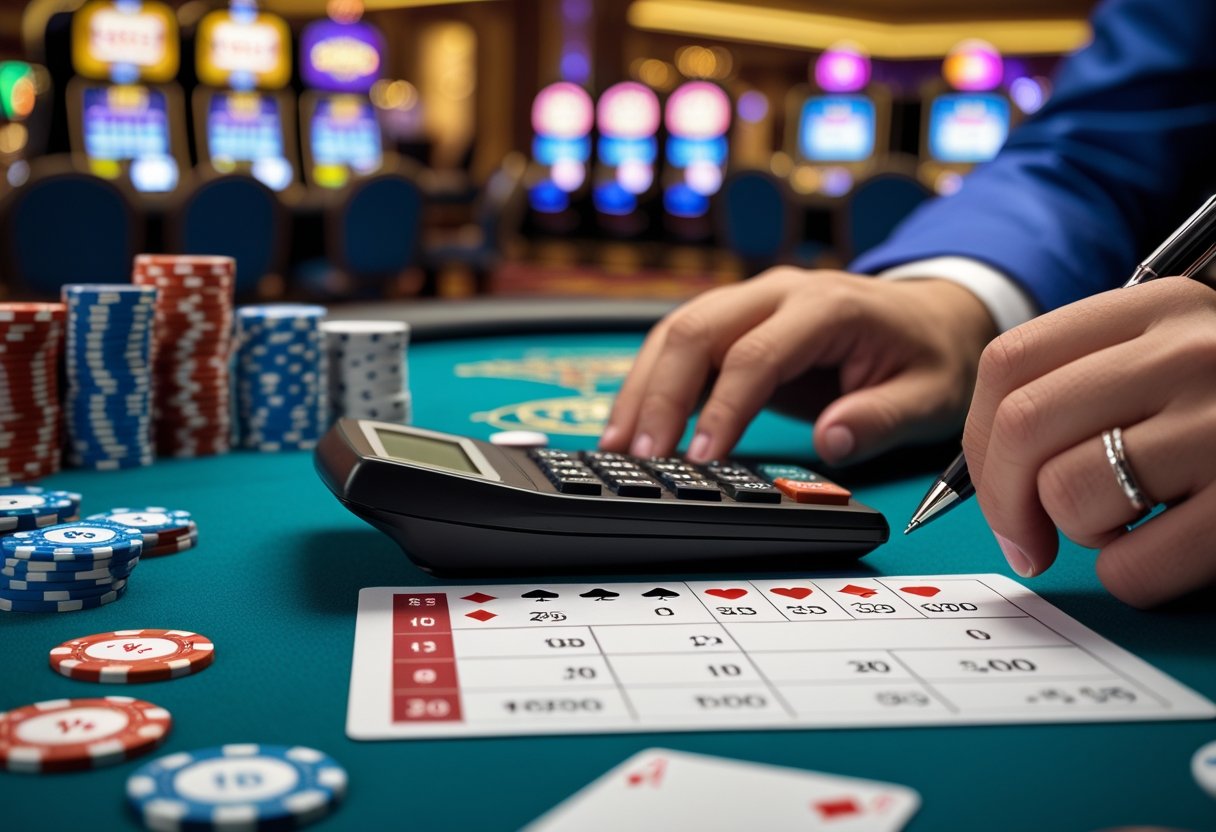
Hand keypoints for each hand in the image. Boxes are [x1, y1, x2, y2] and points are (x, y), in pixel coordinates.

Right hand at [600, 268, 996, 464]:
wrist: (931, 315)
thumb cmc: (929, 356)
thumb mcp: (929, 394)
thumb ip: (881, 418)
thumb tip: (831, 442)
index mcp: (826, 306)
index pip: (755, 355)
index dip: (721, 409)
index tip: (699, 459)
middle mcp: (777, 292)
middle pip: (695, 330)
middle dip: (659, 396)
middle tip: (637, 457)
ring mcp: (751, 302)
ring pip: (674, 333)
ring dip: (641, 390)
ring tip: (617, 448)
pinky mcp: (735, 322)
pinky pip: (680, 345)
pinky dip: (651, 384)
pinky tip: (634, 426)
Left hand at [963, 277, 1215, 606]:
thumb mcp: (1175, 354)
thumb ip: (1089, 379)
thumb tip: (986, 463)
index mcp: (1157, 306)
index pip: (1009, 363)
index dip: (976, 439)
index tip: (991, 486)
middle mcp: (1191, 352)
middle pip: (1022, 426)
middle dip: (1003, 501)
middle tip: (1024, 540)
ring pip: (1071, 492)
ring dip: (1078, 531)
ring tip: (1127, 523)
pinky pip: (1136, 565)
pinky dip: (1130, 577)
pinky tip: (1163, 553)